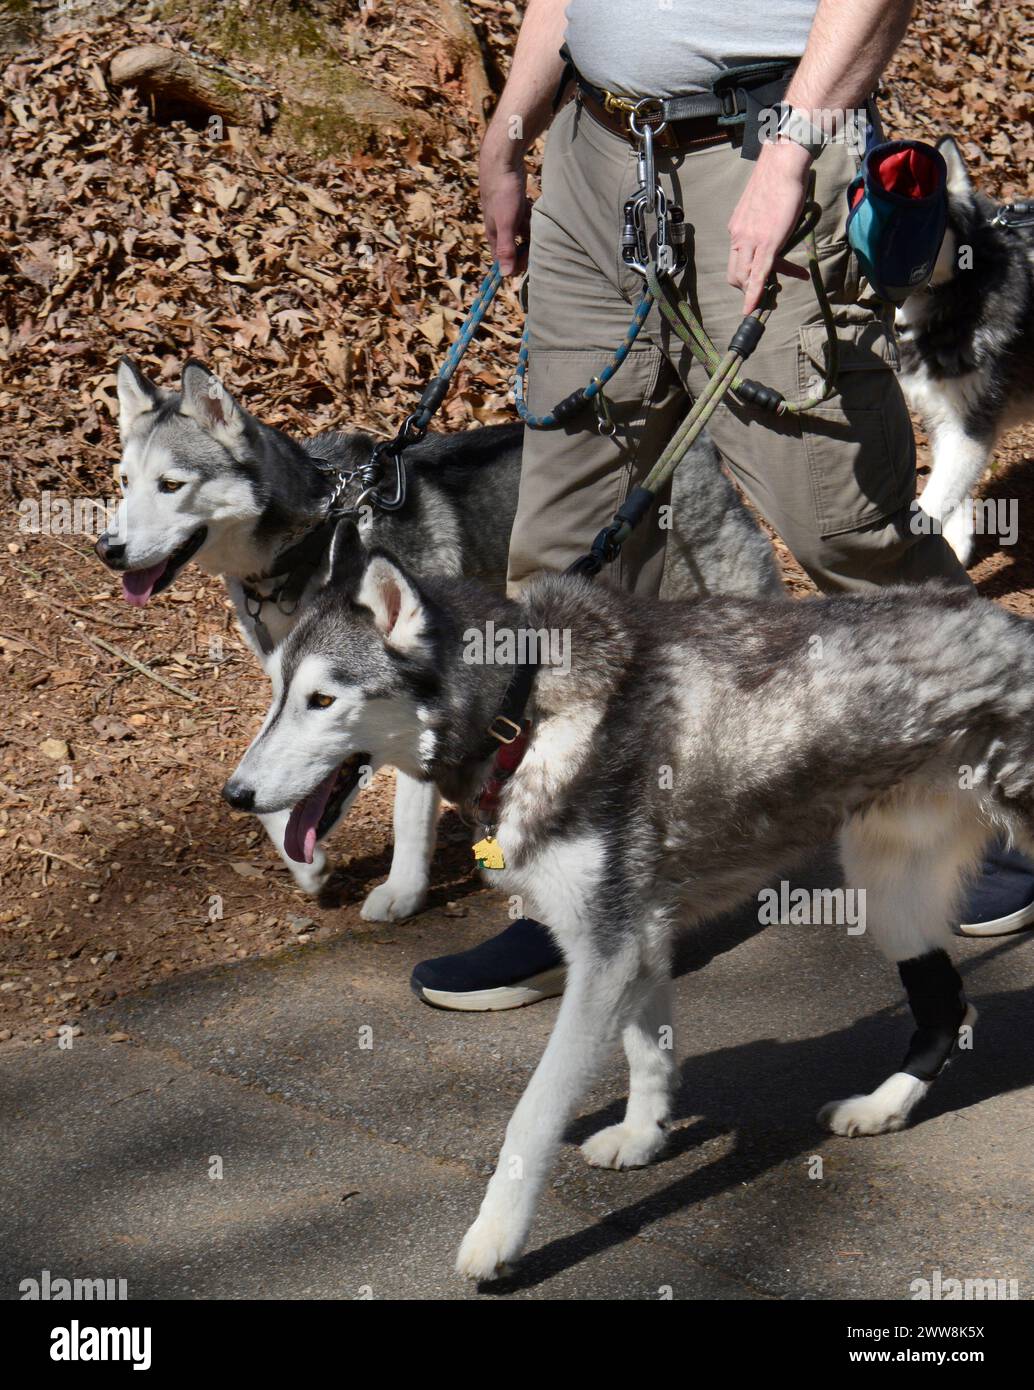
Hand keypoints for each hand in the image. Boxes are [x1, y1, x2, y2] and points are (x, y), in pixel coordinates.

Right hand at [479, 131, 531, 275]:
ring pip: (524, 233)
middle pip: (516, 247)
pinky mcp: (517, 203)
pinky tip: (543, 217)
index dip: (518, 264)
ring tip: (546, 232)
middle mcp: (500, 227)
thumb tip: (505, 275)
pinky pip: (528, 218)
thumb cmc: (502, 192)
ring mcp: (509, 215)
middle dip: (528, 250)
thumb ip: (506, 248)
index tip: (533, 263)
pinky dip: (535, 220)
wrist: (502, 160)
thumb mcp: (505, 223)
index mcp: (494, 235)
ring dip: (534, 235)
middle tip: (544, 247)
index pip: (504, 259)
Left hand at [727, 139, 812, 313]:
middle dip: (747, 291)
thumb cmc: (778, 181)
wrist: (784, 164)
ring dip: (757, 294)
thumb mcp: (764, 209)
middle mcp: (738, 236)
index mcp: (736, 228)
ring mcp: (750, 240)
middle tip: (766, 295)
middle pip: (735, 275)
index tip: (757, 285)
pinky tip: (756, 307)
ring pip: (745, 278)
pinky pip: (759, 274)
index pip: (736, 261)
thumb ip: (762, 227)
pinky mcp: (767, 242)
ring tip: (775, 295)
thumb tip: (771, 237)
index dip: (744, 278)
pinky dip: (755, 294)